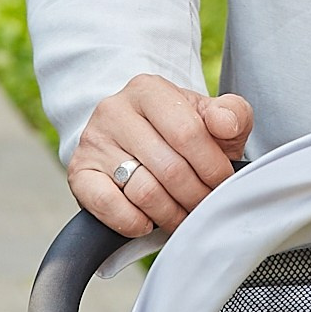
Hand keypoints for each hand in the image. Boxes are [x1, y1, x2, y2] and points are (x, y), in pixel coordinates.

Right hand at [67, 74, 253, 238]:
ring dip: (171, 214)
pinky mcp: (79, 173)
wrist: (137, 138)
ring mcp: (93, 142)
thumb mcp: (210, 115)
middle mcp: (115, 110)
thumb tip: (224, 123)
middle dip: (196, 196)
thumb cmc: (180, 129)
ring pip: (144, 192)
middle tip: (206, 206)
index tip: (223, 182)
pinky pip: (108, 205)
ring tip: (183, 215)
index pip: (188, 133)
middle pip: (169, 168)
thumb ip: (231, 113)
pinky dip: (134, 222)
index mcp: (149, 89)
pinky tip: (148, 222)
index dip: (212, 166)